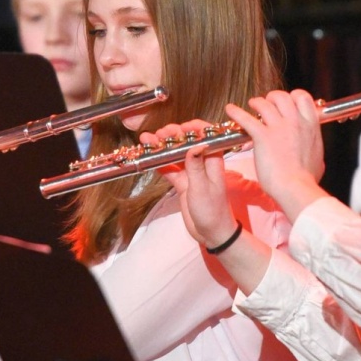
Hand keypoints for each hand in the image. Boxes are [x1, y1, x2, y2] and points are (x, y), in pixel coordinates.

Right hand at [148, 121, 238, 247]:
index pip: (206, 137)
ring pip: (175, 154)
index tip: (179, 127)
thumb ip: (196, 167)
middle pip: (187, 143)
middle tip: (158, 133)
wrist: (212, 234)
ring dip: (162, 147)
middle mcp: (202, 163)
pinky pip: (169, 168)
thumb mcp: (203, 189)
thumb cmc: (212, 211)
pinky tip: (147, 156)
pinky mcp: (182, 183)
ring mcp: (191, 172)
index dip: (194, 128)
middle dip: (173, 135)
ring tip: (147, 139)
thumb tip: (194, 145)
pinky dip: (158, 162)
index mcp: (213, 161)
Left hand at [225, 89, 326, 217]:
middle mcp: (295, 122)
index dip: (293, 96)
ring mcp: (278, 127)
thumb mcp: (317, 159)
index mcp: (310, 126)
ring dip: (257, 102)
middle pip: (282, 96)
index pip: (303, 97)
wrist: (296, 188)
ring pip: (264, 104)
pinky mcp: (262, 136)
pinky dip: (236, 112)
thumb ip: (313, 148)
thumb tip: (313, 152)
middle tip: (267, 104)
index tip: (287, 102)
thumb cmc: (306, 179)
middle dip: (273, 97)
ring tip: (252, 104)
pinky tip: (230, 110)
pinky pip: (246, 118)